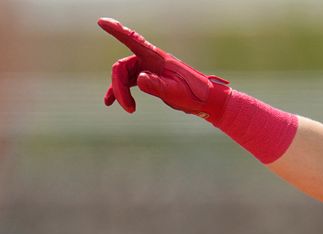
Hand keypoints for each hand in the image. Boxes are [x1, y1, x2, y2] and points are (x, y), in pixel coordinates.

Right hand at [98, 17, 229, 120]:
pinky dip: (120, 92)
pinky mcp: (148, 79)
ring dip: (120, 92)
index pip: (133, 41)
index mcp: (157, 58)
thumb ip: (158, 85)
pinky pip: (128, 82)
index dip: (117, 31)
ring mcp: (148, 69)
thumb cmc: (195, 94)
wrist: (206, 101)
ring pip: (123, 76)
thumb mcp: (176, 91)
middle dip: (119, 86)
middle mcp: (149, 60)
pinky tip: (111, 102)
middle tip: (129, 108)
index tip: (102, 22)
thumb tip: (139, 79)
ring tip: (129, 109)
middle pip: (122, 67)